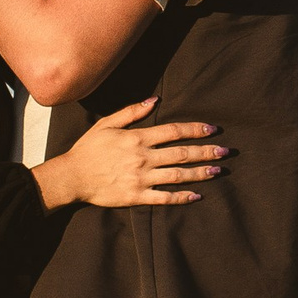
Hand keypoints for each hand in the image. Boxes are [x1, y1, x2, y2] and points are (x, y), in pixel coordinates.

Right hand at [38, 97, 225, 212]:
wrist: (72, 176)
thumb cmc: (89, 149)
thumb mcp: (107, 124)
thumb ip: (131, 112)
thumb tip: (154, 99)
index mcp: (137, 138)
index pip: (173, 131)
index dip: (194, 129)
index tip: (212, 129)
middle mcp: (142, 158)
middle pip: (181, 153)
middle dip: (206, 151)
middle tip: (225, 151)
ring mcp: (140, 179)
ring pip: (177, 175)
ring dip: (200, 173)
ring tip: (218, 170)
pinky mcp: (136, 196)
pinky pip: (163, 198)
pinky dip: (181, 197)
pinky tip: (197, 195)